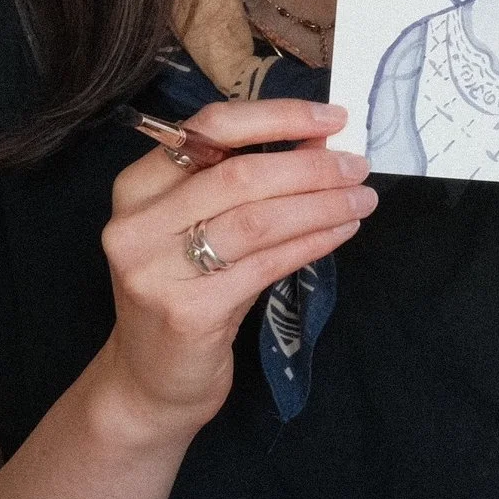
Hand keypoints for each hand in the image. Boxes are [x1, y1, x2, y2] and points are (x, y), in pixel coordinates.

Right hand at [95, 98, 372, 441]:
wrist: (150, 381)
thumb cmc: (185, 295)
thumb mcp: (199, 230)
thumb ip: (244, 183)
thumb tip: (317, 137)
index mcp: (136, 188)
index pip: (209, 129)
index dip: (276, 117)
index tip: (330, 118)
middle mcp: (136, 224)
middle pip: (237, 175)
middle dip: (309, 167)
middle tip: (357, 166)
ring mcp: (157, 270)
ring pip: (256, 220)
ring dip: (321, 205)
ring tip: (362, 200)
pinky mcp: (188, 312)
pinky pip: (266, 264)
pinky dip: (312, 242)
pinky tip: (341, 231)